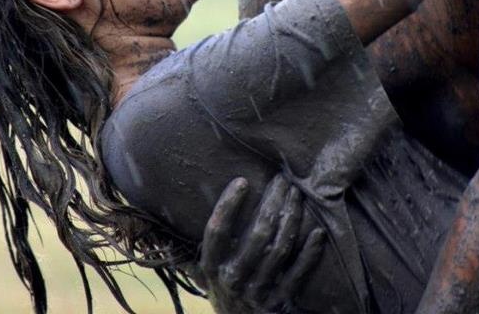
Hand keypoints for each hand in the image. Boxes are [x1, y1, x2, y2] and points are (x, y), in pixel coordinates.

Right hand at [191, 175, 323, 313]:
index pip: (217, 232)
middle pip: (257, 235)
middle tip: (282, 178)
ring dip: (291, 218)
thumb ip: (192, 248)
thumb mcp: (202, 274)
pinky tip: (317, 231)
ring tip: (297, 194)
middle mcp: (233, 280)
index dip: (228, 205)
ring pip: (279, 249)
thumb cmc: (221, 293)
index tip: (242, 181)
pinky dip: (309, 254)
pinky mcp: (279, 304)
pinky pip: (297, 275)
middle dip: (272, 202)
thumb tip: (162, 217)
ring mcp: (258, 293)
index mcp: (212, 268)